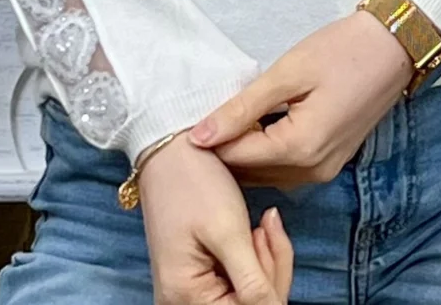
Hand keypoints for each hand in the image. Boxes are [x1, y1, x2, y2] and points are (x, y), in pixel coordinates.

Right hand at [137, 135, 292, 304]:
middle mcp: (183, 303)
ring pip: (249, 295)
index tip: (267, 233)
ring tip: (261, 223)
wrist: (169, 151)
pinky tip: (253, 230)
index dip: (271, 281)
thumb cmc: (192, 184)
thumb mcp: (227, 231)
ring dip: (265, 260)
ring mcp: (191, 292)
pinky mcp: (200, 278)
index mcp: (187, 298)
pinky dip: (254, 257)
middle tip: (267, 224)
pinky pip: (238, 281)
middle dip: (270, 268)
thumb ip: (253, 281)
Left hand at [187, 11, 414, 188]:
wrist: (394, 46)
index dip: (208, 141)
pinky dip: (266, 151)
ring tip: (222, 119)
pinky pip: (286, 166)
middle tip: (200, 118)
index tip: (184, 122)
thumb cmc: (341, 50)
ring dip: (243, 151)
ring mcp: (324, 170)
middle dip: (223, 149)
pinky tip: (253, 125)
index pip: (236, 158)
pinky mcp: (330, 161)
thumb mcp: (287, 73)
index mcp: (300, 149)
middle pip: (250, 172)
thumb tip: (198, 136)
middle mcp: (312, 172)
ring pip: (267, 173)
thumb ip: (241, 108)